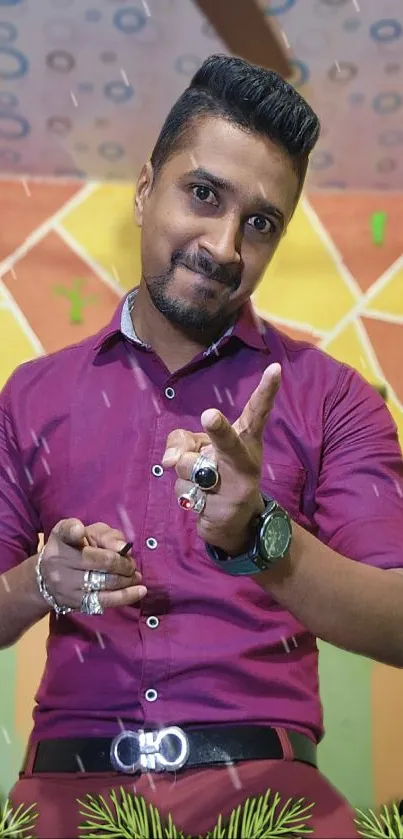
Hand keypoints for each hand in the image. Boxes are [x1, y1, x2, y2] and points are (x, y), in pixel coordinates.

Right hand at [40, 520, 146, 610]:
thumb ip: (106, 535)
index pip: (67, 531)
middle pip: (101, 562)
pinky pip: (104, 601)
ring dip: (127, 579)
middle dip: (123, 563)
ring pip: (104, 583)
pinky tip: (139, 591)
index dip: (75, 532)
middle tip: (131, 564)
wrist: (48, 577)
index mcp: (61, 538)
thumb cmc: (76, 547)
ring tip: (136, 576)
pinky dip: (125, 596)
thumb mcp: (89, 532)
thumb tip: (123, 548)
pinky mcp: (73, 602)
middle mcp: (59, 561)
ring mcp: (65, 584)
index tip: (81, 532)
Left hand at [163, 363, 280, 555]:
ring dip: (184, 474)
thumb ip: (182, 440)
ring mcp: (236, 486)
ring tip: (200, 483)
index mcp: (245, 441)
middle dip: (217, 429)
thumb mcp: (198, 450)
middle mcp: (245, 461)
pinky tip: (201, 500)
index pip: (257, 412)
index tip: (275, 368)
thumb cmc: (216, 475)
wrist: (232, 525)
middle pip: (228, 442)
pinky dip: (185, 495)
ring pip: (190, 467)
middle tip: (209, 415)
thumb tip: (171, 459)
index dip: (266, 390)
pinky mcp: (223, 509)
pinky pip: (185, 492)